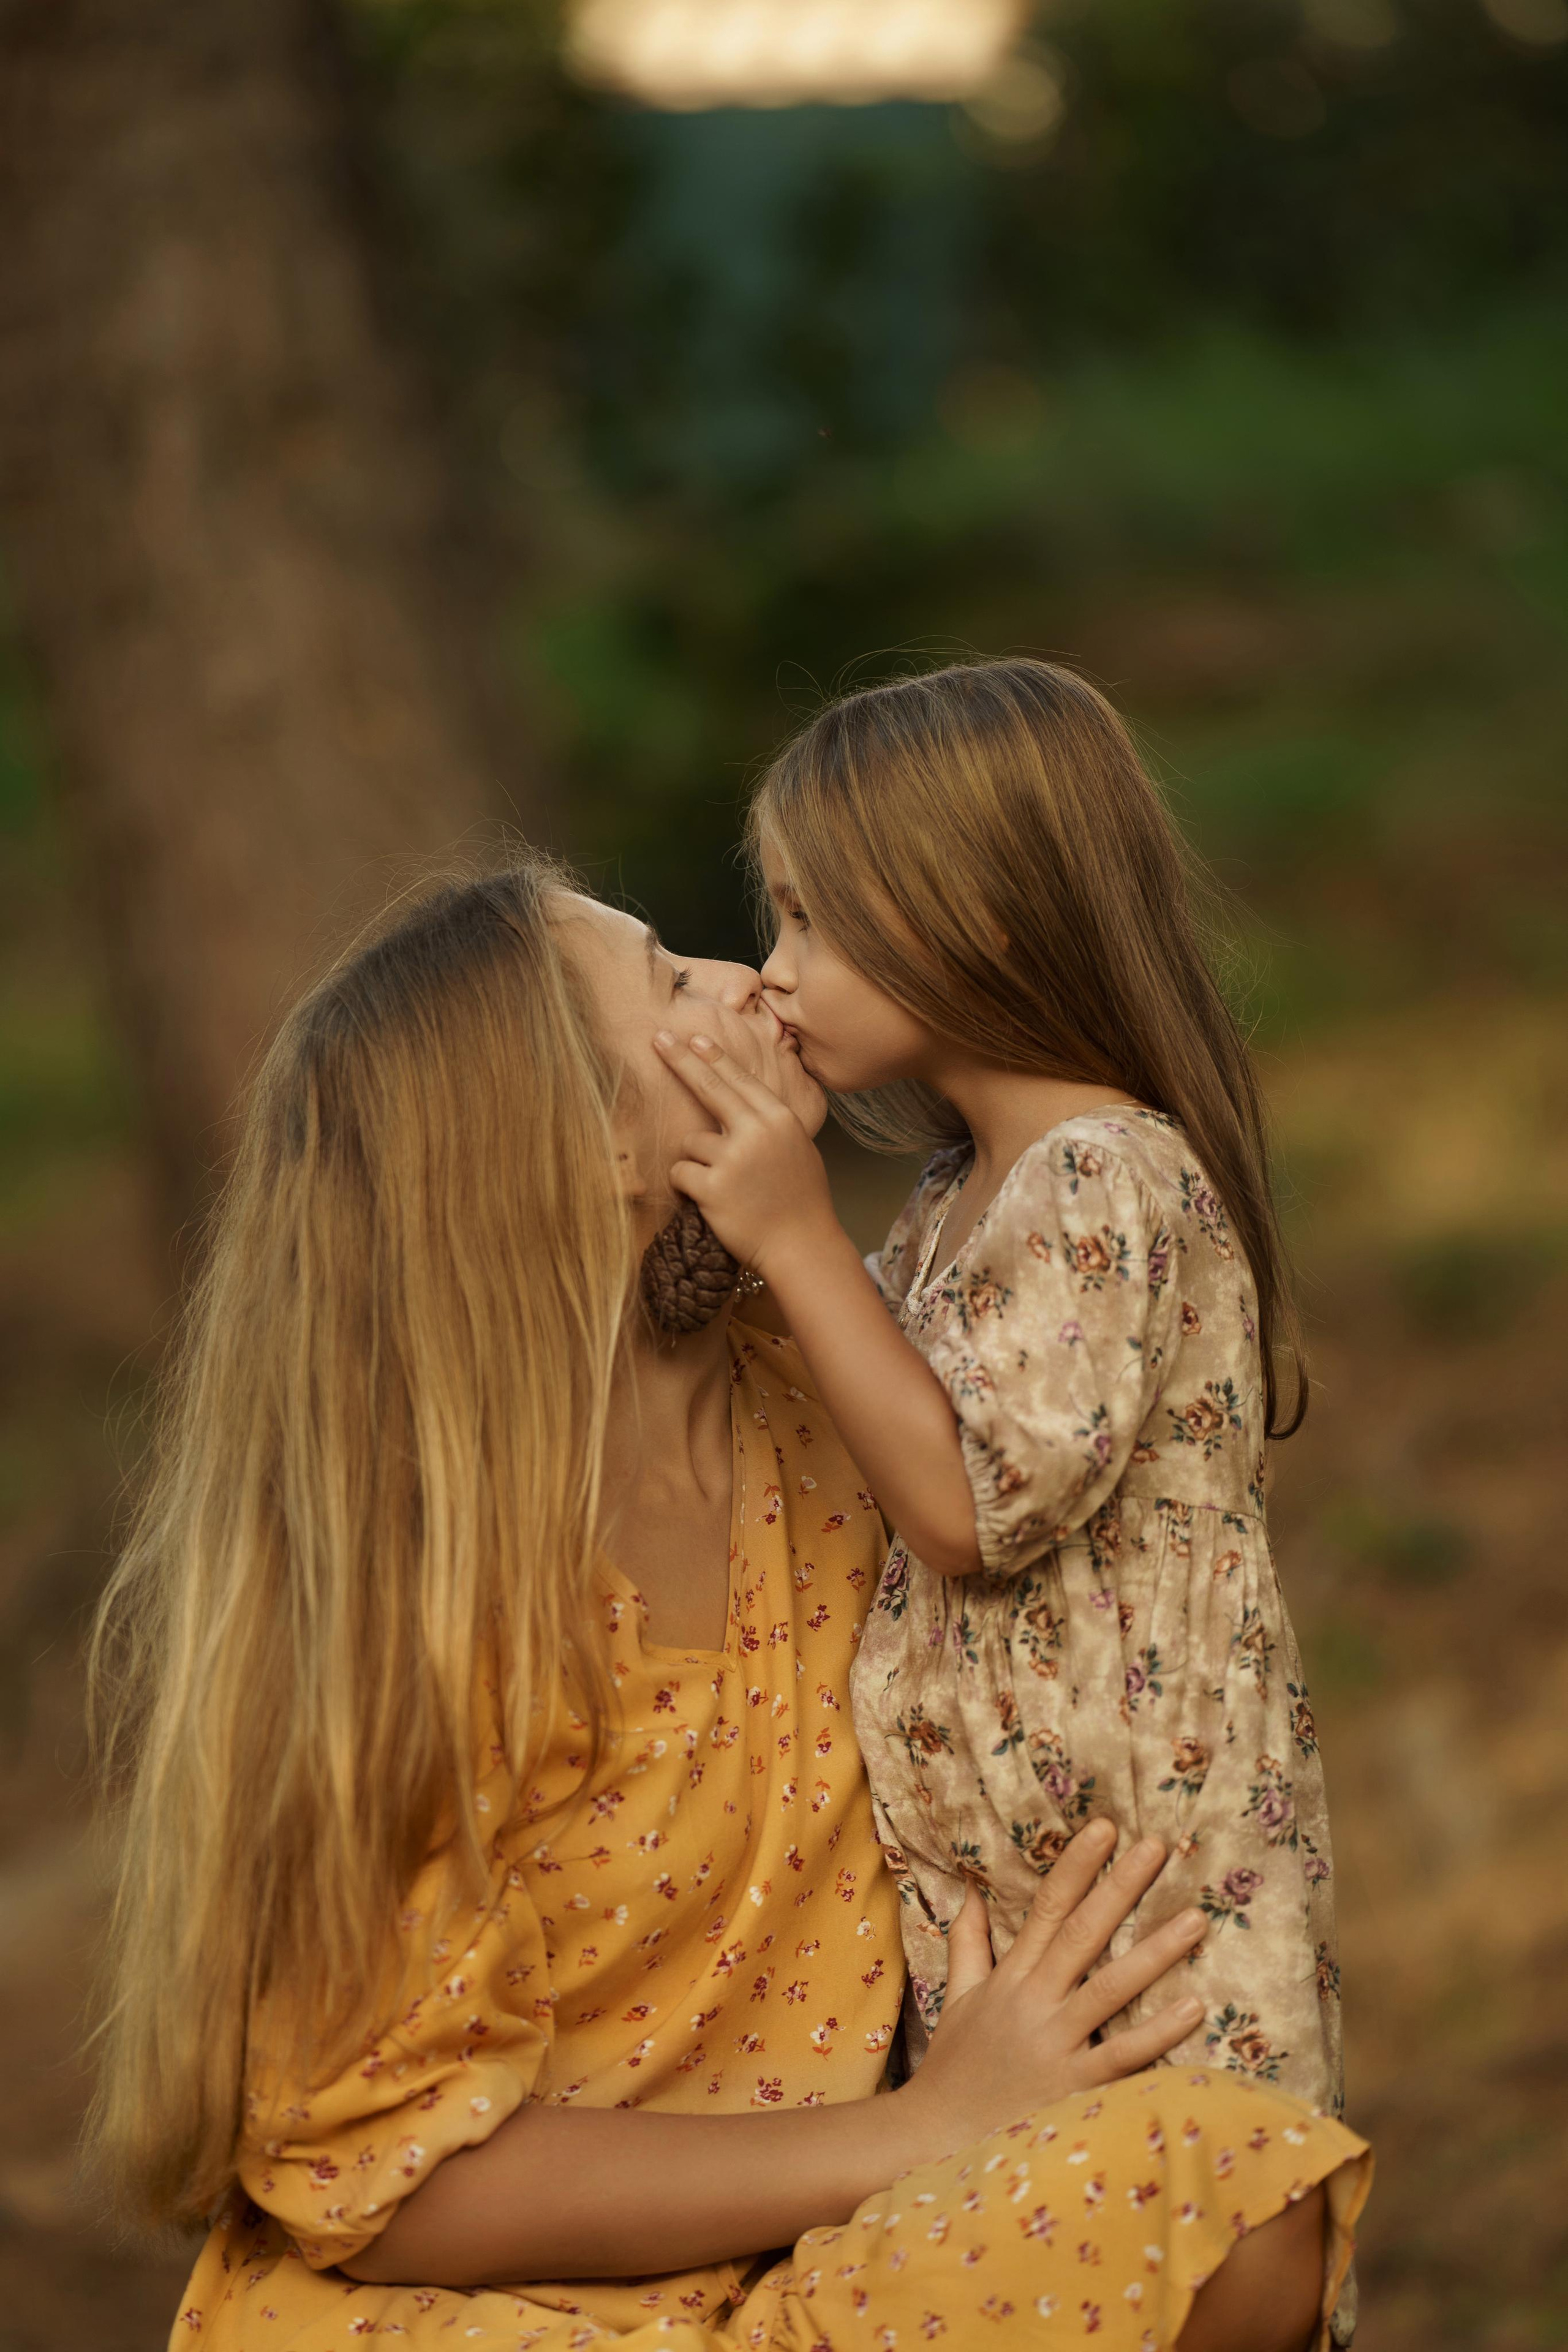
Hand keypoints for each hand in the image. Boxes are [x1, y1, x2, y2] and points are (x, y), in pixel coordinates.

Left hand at [653, 1029, 839, 1277]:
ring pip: (691, 1141)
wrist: (803, 1246)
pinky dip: (688, 1185)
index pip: (740, 1079)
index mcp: (780, 1119)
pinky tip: (711, 1201)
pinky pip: (680, 1172)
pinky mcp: (712, 1187)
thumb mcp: (797, 1149)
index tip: (694, 1039)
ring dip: (699, 1161)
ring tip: (726, 1187)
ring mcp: (733, 1158)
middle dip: (680, 1060)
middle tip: (658, 1038)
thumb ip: (770, 1124)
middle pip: (709, 1087)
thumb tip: (742, 1103)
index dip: (715, 1058)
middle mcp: (756, 1131)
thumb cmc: (801, 1201)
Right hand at [898, 1819, 1205, 2159]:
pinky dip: (1157, 2031)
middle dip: (1120, 1886)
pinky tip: (1193, 2007)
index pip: (1047, 1907)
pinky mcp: (1071, 2087)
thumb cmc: (955, 2069)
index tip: (1105, 1826)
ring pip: (1109, 1987)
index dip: (1077, 1865)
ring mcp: (1054, 2043)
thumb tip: (970, 1890)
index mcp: (1011, 1977)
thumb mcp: (957, 1998)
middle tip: (1157, 1845)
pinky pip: (1121, 2055)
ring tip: (1195, 1918)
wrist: (935, 2139)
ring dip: (1155, 1951)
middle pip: (1082, 1932)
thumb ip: (968, 1944)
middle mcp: (1034, 2001)